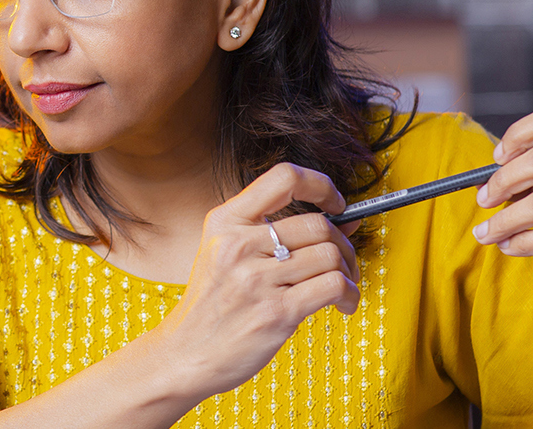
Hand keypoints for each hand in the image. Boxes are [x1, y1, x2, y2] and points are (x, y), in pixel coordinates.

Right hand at [158, 163, 361, 398]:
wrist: (184, 354)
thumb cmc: (210, 306)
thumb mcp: (225, 255)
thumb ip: (275, 233)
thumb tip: (343, 221)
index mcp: (224, 222)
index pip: (283, 177)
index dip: (320, 186)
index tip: (335, 204)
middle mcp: (238, 245)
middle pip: (318, 224)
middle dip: (342, 244)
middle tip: (340, 263)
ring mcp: (255, 279)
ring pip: (331, 255)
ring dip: (347, 272)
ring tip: (338, 287)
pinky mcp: (275, 312)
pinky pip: (334, 286)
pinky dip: (349, 295)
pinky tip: (341, 304)